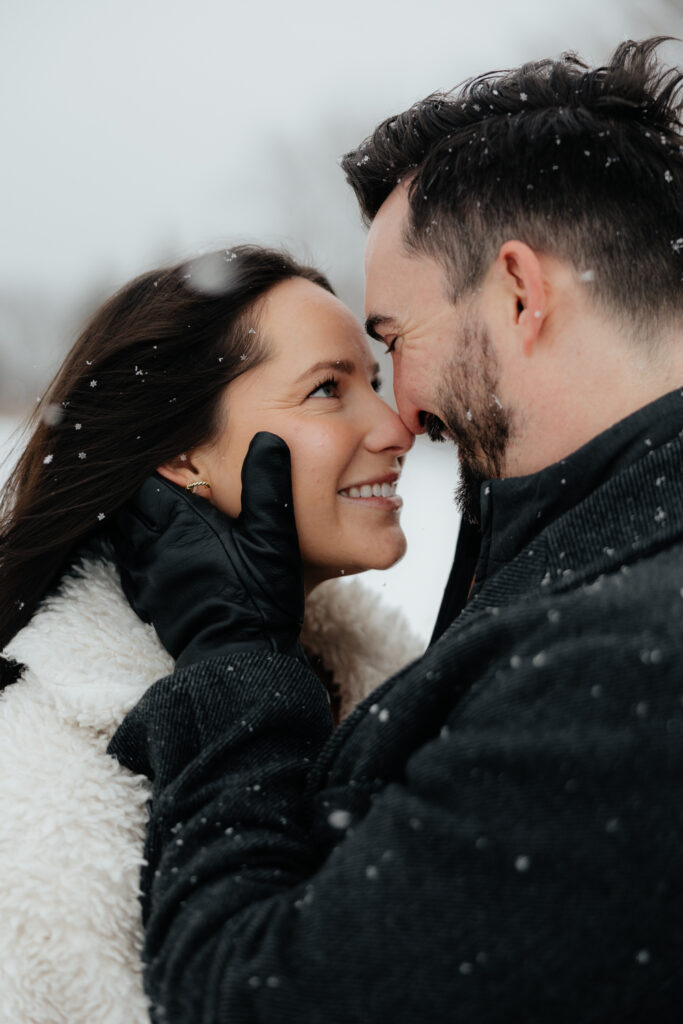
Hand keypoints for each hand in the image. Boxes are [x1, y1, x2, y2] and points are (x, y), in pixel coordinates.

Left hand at [111, 432, 304, 666]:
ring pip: (125, 538)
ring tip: (157, 517)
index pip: (149, 482)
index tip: (170, 460)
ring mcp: (147, 578)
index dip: (156, 469)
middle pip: (129, 509)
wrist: (239, 661)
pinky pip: (129, 569)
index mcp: (183, 523)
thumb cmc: (258, 598)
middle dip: (142, 496)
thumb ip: (268, 485)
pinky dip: (137, 555)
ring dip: (136, 525)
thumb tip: (269, 437)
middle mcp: (154, 546)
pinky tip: (157, 556)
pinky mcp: (148, 604)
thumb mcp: (273, 537)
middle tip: (163, 486)